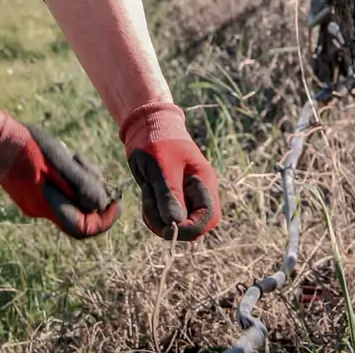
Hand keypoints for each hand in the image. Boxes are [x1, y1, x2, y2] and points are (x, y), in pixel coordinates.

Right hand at [0, 99, 118, 237]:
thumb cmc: (25, 145)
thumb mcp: (57, 159)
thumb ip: (80, 182)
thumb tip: (102, 203)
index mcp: (46, 205)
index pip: (83, 228)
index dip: (104, 219)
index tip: (116, 200)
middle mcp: (40, 209)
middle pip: (79, 213)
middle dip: (93, 193)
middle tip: (90, 168)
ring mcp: (35, 201)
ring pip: (71, 200)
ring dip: (82, 180)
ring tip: (73, 157)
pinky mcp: (33, 191)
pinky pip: (60, 191)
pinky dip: (70, 178)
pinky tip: (64, 157)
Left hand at [119, 102, 219, 240]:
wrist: (145, 125)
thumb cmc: (156, 140)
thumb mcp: (161, 167)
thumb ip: (170, 195)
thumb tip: (175, 224)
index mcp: (204, 182)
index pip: (209, 217)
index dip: (191, 228)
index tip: (167, 227)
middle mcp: (198, 192)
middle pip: (194, 226)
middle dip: (171, 224)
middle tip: (152, 207)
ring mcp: (184, 196)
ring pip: (177, 224)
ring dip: (157, 218)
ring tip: (148, 193)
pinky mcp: (171, 198)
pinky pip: (164, 218)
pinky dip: (152, 213)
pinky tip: (147, 193)